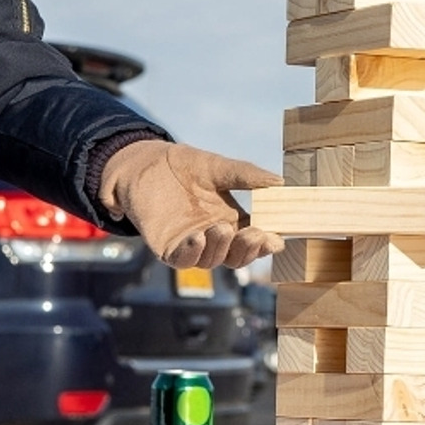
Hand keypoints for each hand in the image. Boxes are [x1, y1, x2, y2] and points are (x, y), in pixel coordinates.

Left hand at [98, 140, 284, 268]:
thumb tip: (279, 182)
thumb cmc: (183, 166)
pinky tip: (198, 239)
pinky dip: (193, 254)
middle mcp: (213, 235)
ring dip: (222, 249)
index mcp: (231, 219)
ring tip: (222, 228)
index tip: (277, 239)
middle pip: (237, 256)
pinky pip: (183, 260)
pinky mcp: (167, 247)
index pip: (254, 238)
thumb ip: (247, 175)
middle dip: (249, 250)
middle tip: (255, 234)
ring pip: (212, 260)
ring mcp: (191, 243)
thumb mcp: (220, 167)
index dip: (266, 243)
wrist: (145, 164)